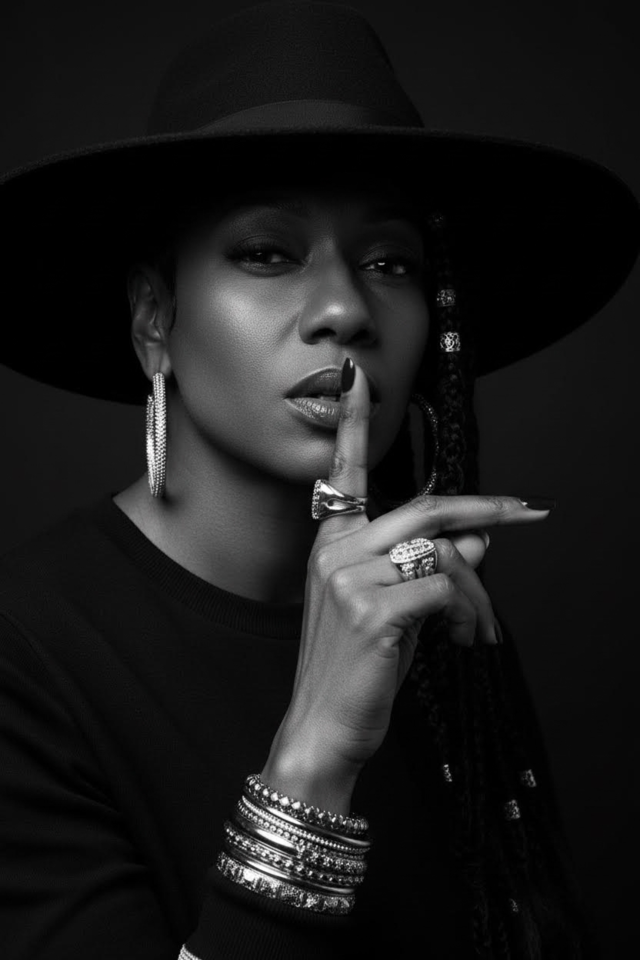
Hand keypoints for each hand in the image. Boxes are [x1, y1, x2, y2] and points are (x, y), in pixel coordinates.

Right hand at [261, 360, 550, 811]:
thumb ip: (428, 565)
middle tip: (528, 512)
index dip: (351, 424)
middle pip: (426, 509)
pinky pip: (446, 589)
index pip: (345, 473)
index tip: (353, 377)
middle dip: (486, 510)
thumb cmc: (358, 667)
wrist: (324, 727)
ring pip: (445, 554)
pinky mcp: (373, 607)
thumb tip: (477, 537)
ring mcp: (350, 576)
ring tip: (479, 627)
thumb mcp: (396, 607)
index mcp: (332, 542)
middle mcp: (336, 549)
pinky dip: (467, 613)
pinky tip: (459, 638)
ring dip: (477, 591)